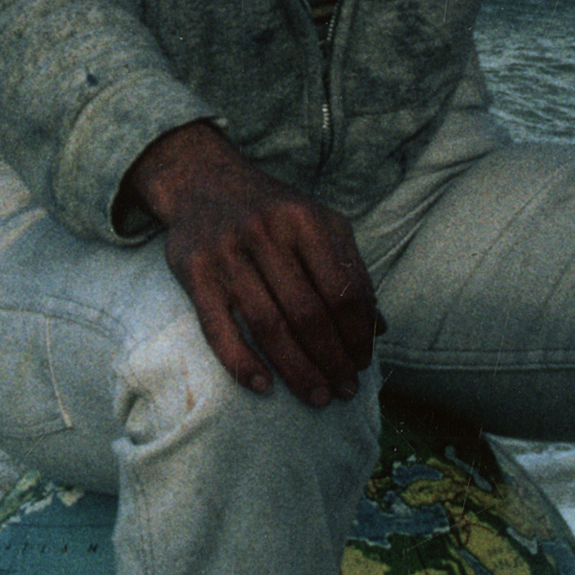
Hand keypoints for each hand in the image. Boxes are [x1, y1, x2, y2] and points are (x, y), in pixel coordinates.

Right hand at [122, 120, 384, 404]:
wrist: (201, 179)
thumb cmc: (271, 211)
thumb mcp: (317, 223)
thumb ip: (348, 269)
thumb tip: (379, 330)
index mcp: (305, 219)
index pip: (343, 290)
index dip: (358, 334)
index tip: (364, 363)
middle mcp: (266, 232)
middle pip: (309, 313)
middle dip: (333, 360)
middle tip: (345, 391)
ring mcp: (228, 253)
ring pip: (270, 325)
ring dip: (298, 369)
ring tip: (317, 396)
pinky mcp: (195, 273)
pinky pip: (219, 328)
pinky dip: (241, 362)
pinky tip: (263, 386)